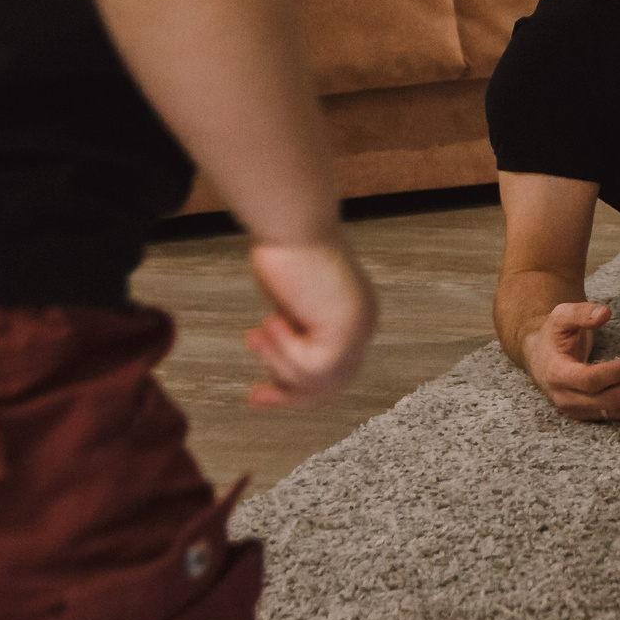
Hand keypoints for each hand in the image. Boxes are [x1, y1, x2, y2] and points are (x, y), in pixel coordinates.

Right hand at [243, 240, 378, 408]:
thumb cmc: (285, 249)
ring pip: (315, 381)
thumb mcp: (290, 299)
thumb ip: (294, 329)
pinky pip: (306, 368)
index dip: (298, 386)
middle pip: (331, 386)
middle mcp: (364, 324)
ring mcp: (358, 331)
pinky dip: (281, 350)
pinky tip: (270, 321)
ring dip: (277, 362)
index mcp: (356, 313)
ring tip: (256, 333)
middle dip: (290, 395)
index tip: (260, 390)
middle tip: (255, 397)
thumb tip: (279, 369)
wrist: (292, 222)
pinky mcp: (344, 335)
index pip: (335, 369)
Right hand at [523, 302, 619, 422]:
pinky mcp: (591, 416)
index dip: (618, 372)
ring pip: (616, 411)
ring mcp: (579, 411)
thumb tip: (605, 314)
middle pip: (608, 400)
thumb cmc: (554, 336)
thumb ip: (581, 313)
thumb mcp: (561, 316)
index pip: (590, 381)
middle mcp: (567, 399)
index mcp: (557, 374)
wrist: (543, 359)